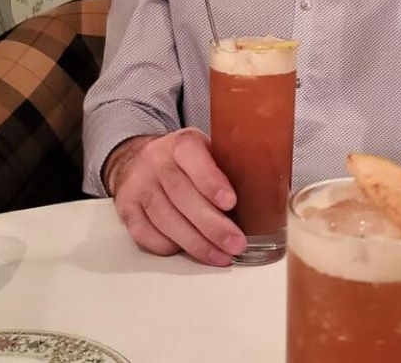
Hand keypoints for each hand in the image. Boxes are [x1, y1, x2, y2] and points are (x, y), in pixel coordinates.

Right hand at [105, 128, 245, 266]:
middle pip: (182, 195)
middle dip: (211, 225)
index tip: (231, 202)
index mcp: (182, 144)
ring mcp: (138, 185)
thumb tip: (274, 194)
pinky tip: (190, 253)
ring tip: (221, 256)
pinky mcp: (126, 208)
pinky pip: (145, 233)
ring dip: (195, 243)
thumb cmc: (188, 161)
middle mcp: (156, 161)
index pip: (193, 158)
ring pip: (164, 218)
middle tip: (235, 243)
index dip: (211, 181)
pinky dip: (169, 246)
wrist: (139, 158)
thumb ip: (232, 166)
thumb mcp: (210, 150)